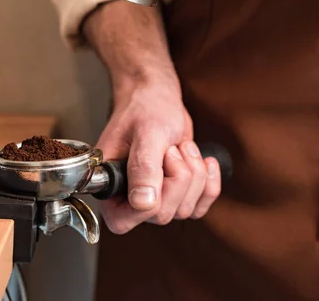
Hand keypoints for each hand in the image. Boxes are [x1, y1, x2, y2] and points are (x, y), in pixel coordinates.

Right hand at [95, 81, 221, 234]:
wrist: (157, 98)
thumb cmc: (145, 109)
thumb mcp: (147, 133)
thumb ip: (143, 167)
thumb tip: (143, 204)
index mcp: (109, 186)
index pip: (125, 220)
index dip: (151, 199)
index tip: (161, 164)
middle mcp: (128, 199)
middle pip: (162, 214)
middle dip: (179, 178)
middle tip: (172, 149)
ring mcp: (153, 199)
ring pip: (185, 210)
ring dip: (193, 174)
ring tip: (181, 147)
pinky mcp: (176, 195)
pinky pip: (200, 206)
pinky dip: (209, 183)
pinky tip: (205, 161)